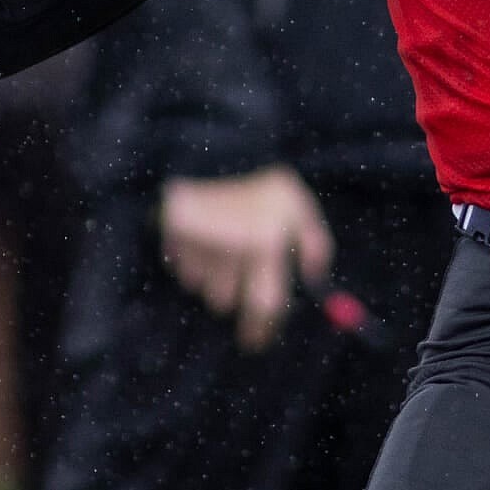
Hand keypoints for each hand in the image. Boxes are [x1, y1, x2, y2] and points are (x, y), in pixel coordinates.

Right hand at [159, 165, 334, 350]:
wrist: (216, 146)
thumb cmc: (261, 181)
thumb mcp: (298, 203)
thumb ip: (314, 242)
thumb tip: (317, 277)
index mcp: (266, 242)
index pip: (265, 305)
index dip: (260, 329)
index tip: (256, 342)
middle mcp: (231, 248)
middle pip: (227, 303)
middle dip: (232, 307)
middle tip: (236, 302)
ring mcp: (199, 243)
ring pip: (204, 287)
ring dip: (212, 279)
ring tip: (221, 251)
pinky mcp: (173, 236)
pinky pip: (183, 269)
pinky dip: (193, 262)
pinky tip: (202, 239)